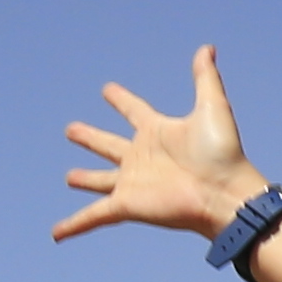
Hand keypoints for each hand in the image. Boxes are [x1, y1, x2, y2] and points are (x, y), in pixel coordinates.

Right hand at [52, 45, 262, 244]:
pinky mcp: (127, 204)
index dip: (120, 100)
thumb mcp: (212, 107)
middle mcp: (142, 157)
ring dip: (85, 178)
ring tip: (70, 177)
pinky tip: (56, 234)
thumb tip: (207, 47)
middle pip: (110, 144)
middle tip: (71, 130)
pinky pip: (93, 216)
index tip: (107, 90)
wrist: (225, 193)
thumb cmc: (223, 153)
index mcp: (157, 132)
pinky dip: (73, 225)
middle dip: (90, 138)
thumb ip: (205, 77)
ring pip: (101, 179)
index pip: (134, 110)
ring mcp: (133, 182)